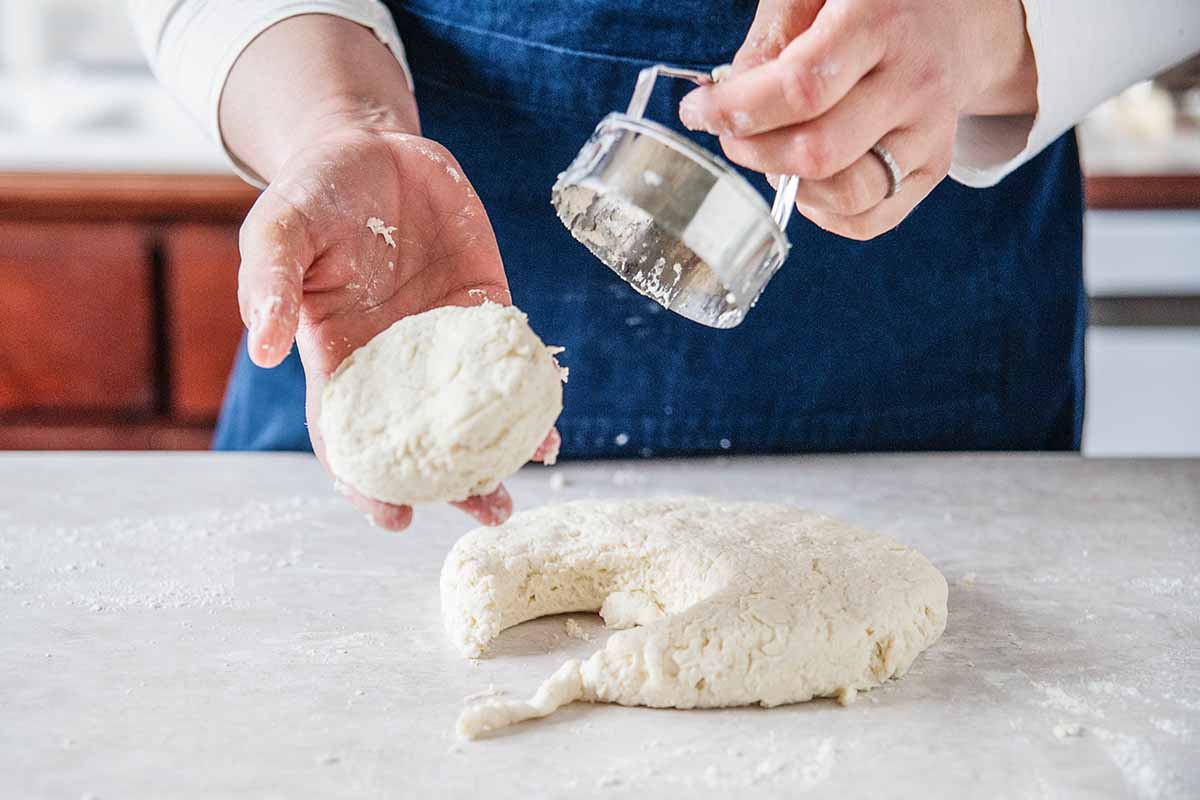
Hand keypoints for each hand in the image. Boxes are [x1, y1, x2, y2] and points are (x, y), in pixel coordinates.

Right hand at [238, 124, 559, 530]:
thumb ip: (269, 283)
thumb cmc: (312, 195)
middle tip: (487, 513)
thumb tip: (262, 349)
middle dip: (452, 484)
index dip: (369, 481)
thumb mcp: (277, 228)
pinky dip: (529, 390)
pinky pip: (511, 357)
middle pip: (424, 440)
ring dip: (500, 450)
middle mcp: (396, 362)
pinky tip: (548, 420)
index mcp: (339, 359)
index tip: (394, 517)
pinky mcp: (486, 306)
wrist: (370, 149)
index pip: (352, 437)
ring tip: (524, 484)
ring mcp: (445, 338)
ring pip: (474, 410)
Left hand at [678, 0, 1036, 239]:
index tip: (700, 111)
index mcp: (879, 21)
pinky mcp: (933, 169)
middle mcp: (914, 81)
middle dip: (754, 152)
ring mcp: (930, 132)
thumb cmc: (868, 2)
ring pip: (846, 194)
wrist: (958, 16)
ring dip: (788, 187)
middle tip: (732, 134)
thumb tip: (727, 97)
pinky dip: (822, 214)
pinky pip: (869, 220)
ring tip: (772, 154)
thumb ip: (769, 37)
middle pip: (819, 151)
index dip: (738, 111)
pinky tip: (807, 180)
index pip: (801, 88)